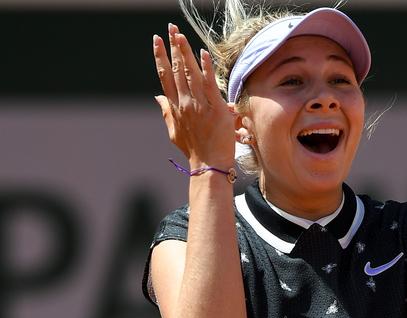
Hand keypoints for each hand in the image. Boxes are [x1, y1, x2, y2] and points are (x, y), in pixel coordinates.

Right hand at [153, 24, 235, 168]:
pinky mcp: (215, 109)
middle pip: (176, 70)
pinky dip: (205, 68)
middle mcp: (184, 103)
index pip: (165, 76)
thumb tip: (157, 97)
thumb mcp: (174, 131)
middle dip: (172, 47)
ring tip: (180, 35)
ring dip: (185, 52)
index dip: (160, 57)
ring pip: (190, 74)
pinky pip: (208, 84)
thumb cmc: (194, 149)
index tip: (156, 41)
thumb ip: (166, 112)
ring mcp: (198, 105)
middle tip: (169, 29)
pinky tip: (202, 54)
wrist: (208, 164)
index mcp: (174, 107)